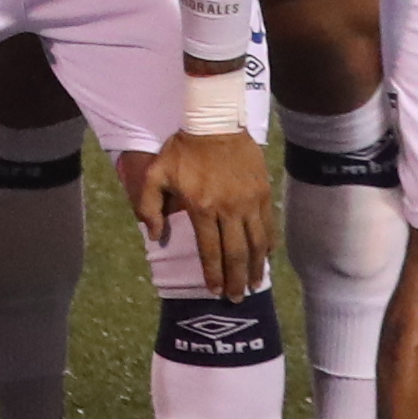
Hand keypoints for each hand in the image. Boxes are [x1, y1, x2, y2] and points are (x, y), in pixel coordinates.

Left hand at [126, 128, 277, 301]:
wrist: (215, 120)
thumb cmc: (183, 148)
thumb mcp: (156, 173)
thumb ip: (149, 205)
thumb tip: (154, 235)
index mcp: (202, 207)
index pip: (210, 250)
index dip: (213, 274)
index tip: (215, 291)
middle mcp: (228, 209)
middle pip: (236, 253)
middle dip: (236, 279)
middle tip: (237, 298)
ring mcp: (249, 201)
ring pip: (256, 243)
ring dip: (256, 267)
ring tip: (254, 284)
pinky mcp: (263, 192)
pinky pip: (269, 225)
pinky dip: (269, 244)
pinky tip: (268, 257)